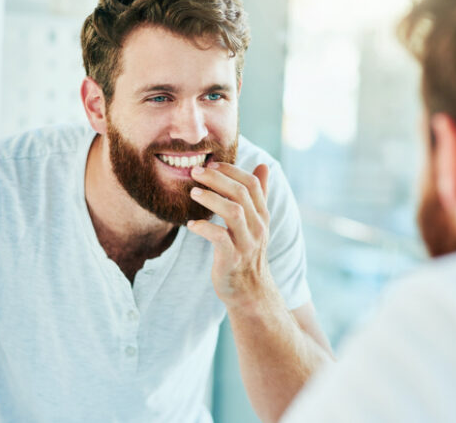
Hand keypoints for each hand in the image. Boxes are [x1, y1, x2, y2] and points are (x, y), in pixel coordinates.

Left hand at [188, 162, 277, 309]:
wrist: (250, 291)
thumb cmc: (247, 251)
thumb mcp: (256, 222)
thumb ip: (259, 194)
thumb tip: (264, 165)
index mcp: (261, 215)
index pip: (252, 184)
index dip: (231, 170)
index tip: (211, 164)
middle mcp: (257, 226)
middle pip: (241, 193)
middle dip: (217, 179)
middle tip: (195, 172)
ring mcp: (246, 243)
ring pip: (233, 212)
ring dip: (211, 199)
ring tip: (192, 192)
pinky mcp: (232, 258)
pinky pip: (219, 238)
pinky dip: (204, 227)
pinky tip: (191, 224)